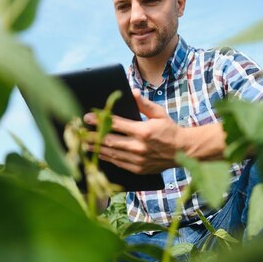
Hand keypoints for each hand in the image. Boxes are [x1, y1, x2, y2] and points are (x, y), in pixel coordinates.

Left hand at [84, 89, 226, 173]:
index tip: (87, 117)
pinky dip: (107, 158)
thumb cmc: (170, 129)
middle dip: (92, 136)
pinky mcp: (138, 169)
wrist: (184, 151)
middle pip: (109, 140)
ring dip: (96, 148)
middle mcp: (139, 147)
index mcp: (144, 131)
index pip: (116, 124)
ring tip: (83, 143)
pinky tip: (98, 153)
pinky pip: (118, 163)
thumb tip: (132, 92)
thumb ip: (143, 103)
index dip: (100, 120)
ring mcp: (138, 160)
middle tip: (78, 132)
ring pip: (112, 153)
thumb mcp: (159, 113)